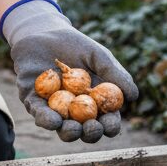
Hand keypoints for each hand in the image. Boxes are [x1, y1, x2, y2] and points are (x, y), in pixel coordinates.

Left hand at [0, 0, 137, 142]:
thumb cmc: (75, 45)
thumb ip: (115, 74)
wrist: (43, 32)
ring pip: (62, 129)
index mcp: (95, 102)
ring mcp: (54, 108)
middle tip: (91, 128)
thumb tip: (133, 96)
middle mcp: (76, 110)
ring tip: (74, 128)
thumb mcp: (98, 56)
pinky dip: (47, 120)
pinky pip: (40, 114)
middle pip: (85, 131)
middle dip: (90, 134)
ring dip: (69, 133)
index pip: (106, 120)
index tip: (109, 125)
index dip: (109, 126)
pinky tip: (53, 121)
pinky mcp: (33, 101)